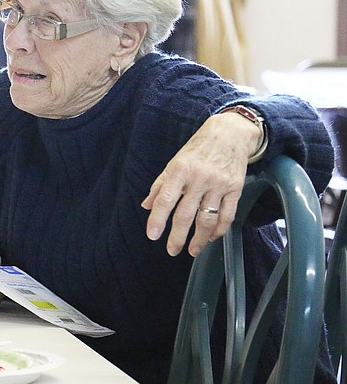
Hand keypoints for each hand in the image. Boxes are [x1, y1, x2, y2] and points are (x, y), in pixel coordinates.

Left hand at [141, 111, 260, 256]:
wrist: (230, 133)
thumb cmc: (198, 149)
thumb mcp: (175, 162)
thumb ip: (160, 185)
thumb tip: (147, 206)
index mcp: (180, 170)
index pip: (165, 199)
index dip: (158, 219)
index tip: (153, 235)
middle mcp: (199, 178)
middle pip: (186, 213)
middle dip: (178, 236)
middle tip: (172, 250)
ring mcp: (218, 184)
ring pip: (207, 218)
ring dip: (200, 238)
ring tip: (193, 249)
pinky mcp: (235, 188)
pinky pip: (227, 215)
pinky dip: (219, 230)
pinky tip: (212, 237)